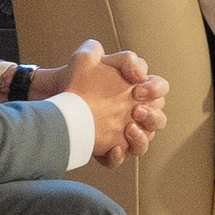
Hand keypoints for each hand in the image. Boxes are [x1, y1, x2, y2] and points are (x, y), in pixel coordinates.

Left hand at [51, 39, 169, 167]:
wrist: (53, 96)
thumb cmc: (77, 79)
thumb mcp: (90, 59)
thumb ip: (116, 56)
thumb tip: (137, 71)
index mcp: (137, 91)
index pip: (160, 89)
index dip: (155, 89)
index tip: (137, 88)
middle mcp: (134, 114)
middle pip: (158, 119)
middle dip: (152, 116)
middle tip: (135, 110)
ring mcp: (122, 134)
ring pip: (144, 143)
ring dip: (141, 138)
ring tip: (127, 129)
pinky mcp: (107, 150)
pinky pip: (119, 159)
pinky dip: (118, 156)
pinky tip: (112, 148)